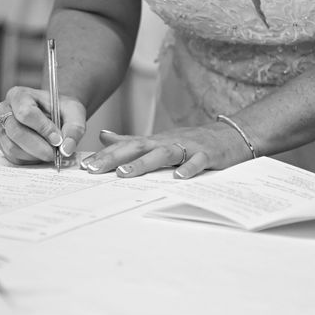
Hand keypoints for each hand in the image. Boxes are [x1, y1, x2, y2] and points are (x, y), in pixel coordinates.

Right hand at [0, 86, 85, 164]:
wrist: (56, 115)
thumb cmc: (62, 110)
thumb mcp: (75, 113)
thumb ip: (74, 129)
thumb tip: (66, 149)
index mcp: (19, 95)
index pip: (26, 113)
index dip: (43, 128)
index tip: (57, 139)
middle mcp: (5, 109)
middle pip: (16, 132)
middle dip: (38, 146)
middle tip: (54, 153)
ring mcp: (1, 128)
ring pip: (12, 147)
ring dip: (34, 155)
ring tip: (49, 152)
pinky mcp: (2, 143)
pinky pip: (12, 157)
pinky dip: (28, 160)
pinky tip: (40, 154)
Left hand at [80, 124, 250, 178]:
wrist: (228, 136)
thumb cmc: (190, 141)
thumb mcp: (158, 140)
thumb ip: (130, 140)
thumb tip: (103, 136)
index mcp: (154, 141)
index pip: (126, 146)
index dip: (106, 156)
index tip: (85, 166)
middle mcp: (167, 142)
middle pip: (138, 148)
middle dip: (115, 158)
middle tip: (96, 169)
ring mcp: (187, 147)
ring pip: (163, 154)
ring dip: (144, 163)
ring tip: (126, 173)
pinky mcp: (207, 155)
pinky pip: (197, 161)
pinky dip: (188, 169)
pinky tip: (179, 178)